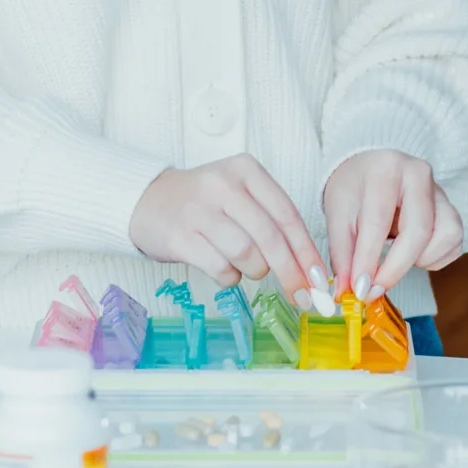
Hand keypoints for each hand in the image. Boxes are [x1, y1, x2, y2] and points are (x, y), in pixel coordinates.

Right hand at [128, 155, 326, 292]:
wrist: (146, 200)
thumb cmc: (203, 202)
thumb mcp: (239, 195)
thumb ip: (272, 222)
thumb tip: (310, 270)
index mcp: (245, 170)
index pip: (287, 214)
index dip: (307, 251)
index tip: (322, 279)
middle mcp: (223, 184)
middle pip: (270, 238)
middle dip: (291, 273)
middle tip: (304, 297)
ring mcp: (198, 210)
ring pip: (246, 254)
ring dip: (254, 270)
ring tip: (247, 266)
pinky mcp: (179, 236)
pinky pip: (220, 268)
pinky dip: (230, 277)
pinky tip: (224, 269)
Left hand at [322, 149, 463, 302]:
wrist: (370, 169)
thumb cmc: (353, 190)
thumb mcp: (337, 215)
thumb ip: (343, 253)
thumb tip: (346, 292)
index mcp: (386, 169)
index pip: (379, 221)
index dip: (369, 260)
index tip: (359, 289)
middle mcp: (419, 174)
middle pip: (419, 231)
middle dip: (395, 269)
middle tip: (373, 291)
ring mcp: (441, 191)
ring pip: (445, 237)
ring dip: (419, 259)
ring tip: (394, 256)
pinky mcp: (453, 209)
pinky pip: (454, 243)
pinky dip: (433, 257)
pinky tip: (411, 252)